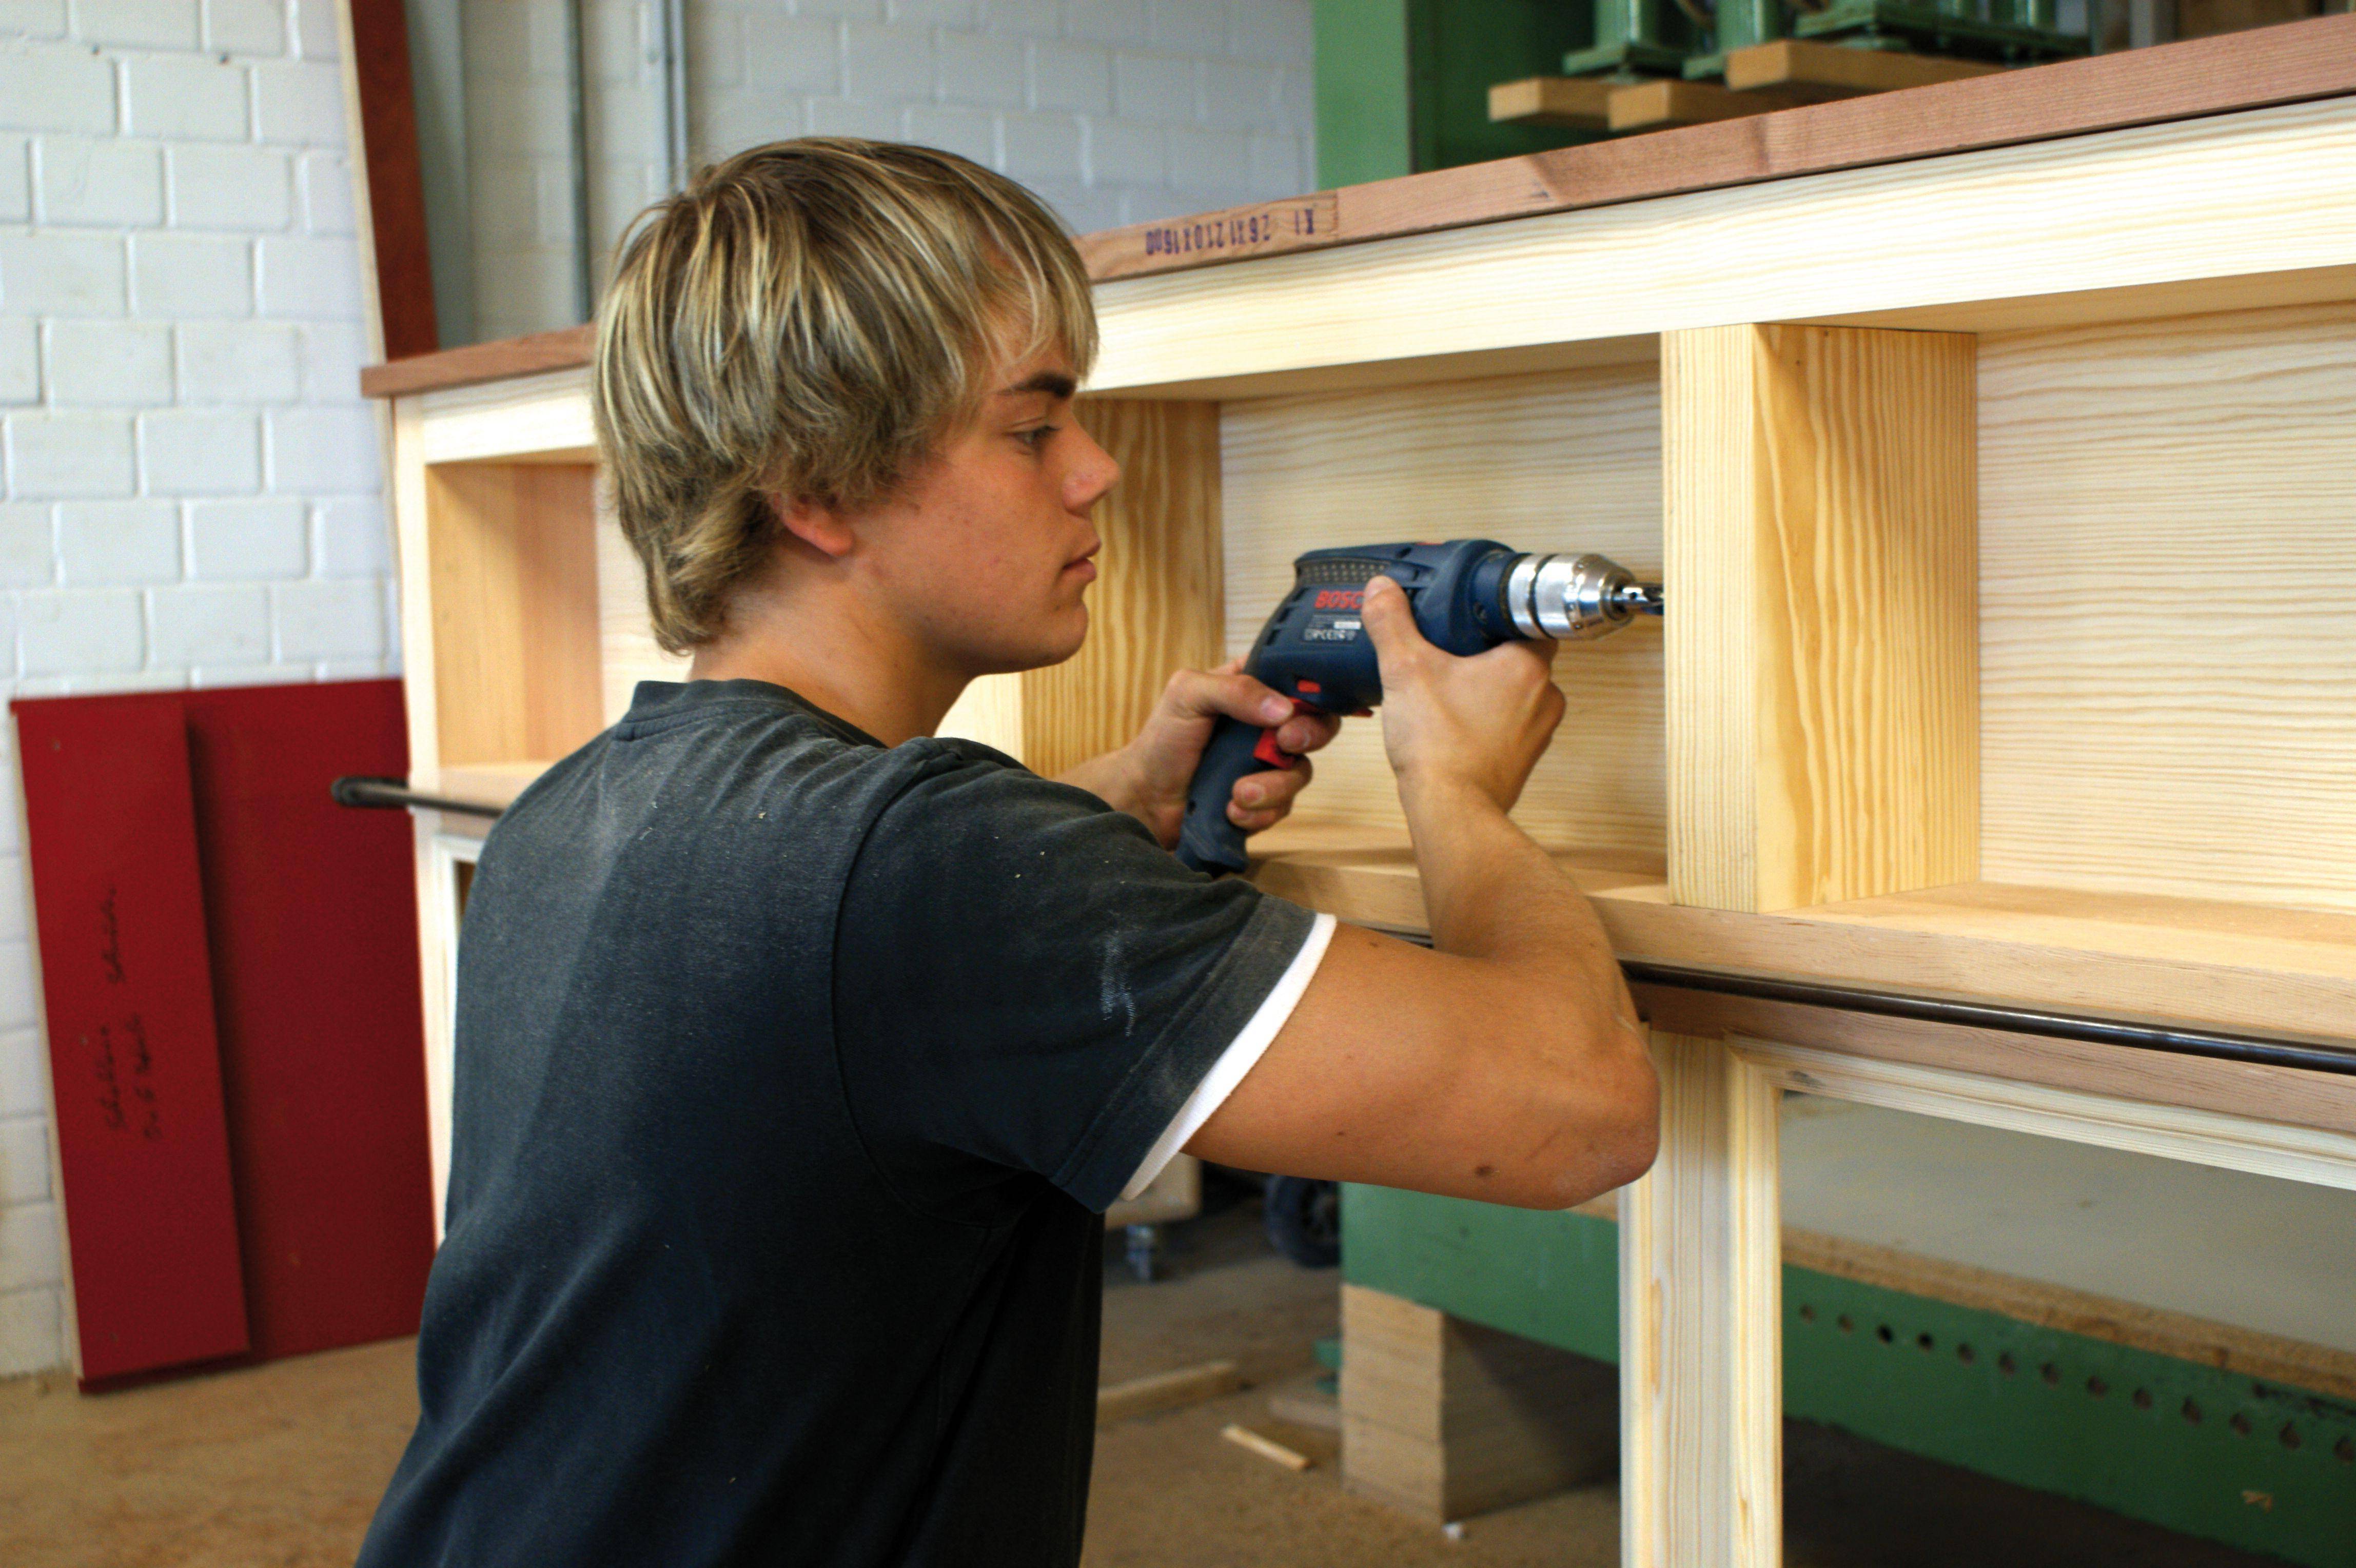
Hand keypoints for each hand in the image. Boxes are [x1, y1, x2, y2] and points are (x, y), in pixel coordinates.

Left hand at [1058, 663, 1340, 847]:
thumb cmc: (1162, 740)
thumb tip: (1283, 709)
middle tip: (1285, 743)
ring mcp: (1267, 765)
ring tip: (1238, 793)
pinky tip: (1231, 809)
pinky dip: (1259, 812)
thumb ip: (1234, 690)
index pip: (1300, 681)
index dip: (1313, 691)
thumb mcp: (1187, 694)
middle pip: (1317, 725)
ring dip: (1273, 786)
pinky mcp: (1264, 801)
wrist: (1145, 798)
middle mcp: (1267, 725)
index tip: (1299, 705)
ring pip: (1300, 772)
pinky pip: (1282, 808)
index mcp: (1252, 689)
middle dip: (1309, 735)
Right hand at [1359, 573, 1562, 813]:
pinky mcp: (1522, 759)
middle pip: (1520, 656)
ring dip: (1486, 688)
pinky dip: (1485, 720)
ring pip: (1515, 693)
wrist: (1451, 812)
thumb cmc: (1440, 747)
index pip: (1529, 621)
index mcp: (1527, 665)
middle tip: (1450, 649)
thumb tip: (1382, 590)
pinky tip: (1453, 722)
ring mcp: (1538, 732)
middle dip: (1486, 652)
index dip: (1500, 613)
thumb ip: (1392, 624)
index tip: (1474, 612)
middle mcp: (1545, 697)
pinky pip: (1508, 726)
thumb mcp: (1405, 670)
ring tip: (1447, 687)